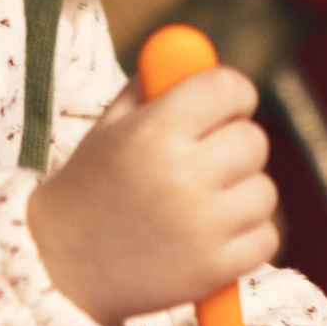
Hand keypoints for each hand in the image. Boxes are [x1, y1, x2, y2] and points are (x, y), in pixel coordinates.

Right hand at [27, 65, 278, 325]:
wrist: (60, 268)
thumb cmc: (89, 187)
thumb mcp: (110, 126)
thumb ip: (154, 86)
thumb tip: (199, 56)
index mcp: (155, 132)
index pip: (228, 88)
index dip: (231, 93)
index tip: (222, 107)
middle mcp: (184, 177)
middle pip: (254, 140)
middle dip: (234, 144)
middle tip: (206, 158)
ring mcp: (203, 227)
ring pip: (264, 190)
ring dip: (241, 192)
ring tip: (201, 202)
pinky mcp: (216, 269)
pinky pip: (266, 236)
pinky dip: (247, 235)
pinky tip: (211, 234)